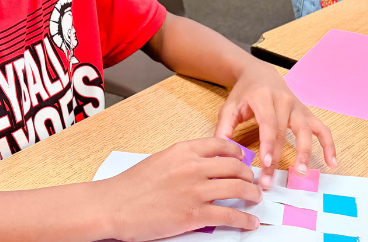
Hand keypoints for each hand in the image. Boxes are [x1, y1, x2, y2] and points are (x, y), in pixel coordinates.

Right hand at [102, 138, 261, 240]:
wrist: (112, 205)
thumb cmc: (129, 186)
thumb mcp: (159, 161)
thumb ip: (182, 161)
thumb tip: (201, 166)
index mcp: (183, 151)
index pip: (221, 145)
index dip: (237, 153)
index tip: (243, 160)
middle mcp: (193, 167)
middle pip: (235, 167)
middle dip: (248, 175)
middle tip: (252, 182)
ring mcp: (195, 191)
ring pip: (238, 189)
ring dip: (252, 195)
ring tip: (255, 199)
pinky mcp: (194, 214)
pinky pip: (230, 215)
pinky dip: (245, 219)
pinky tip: (250, 221)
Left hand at [215, 62, 336, 189]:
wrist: (259, 73)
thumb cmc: (244, 93)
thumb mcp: (229, 107)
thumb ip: (224, 129)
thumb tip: (222, 153)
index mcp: (263, 97)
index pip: (268, 123)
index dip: (268, 143)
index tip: (266, 163)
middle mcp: (284, 100)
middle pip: (284, 132)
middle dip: (279, 158)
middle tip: (271, 181)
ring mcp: (298, 107)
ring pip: (306, 130)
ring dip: (306, 153)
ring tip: (302, 173)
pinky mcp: (307, 113)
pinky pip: (321, 128)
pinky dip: (328, 144)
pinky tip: (331, 161)